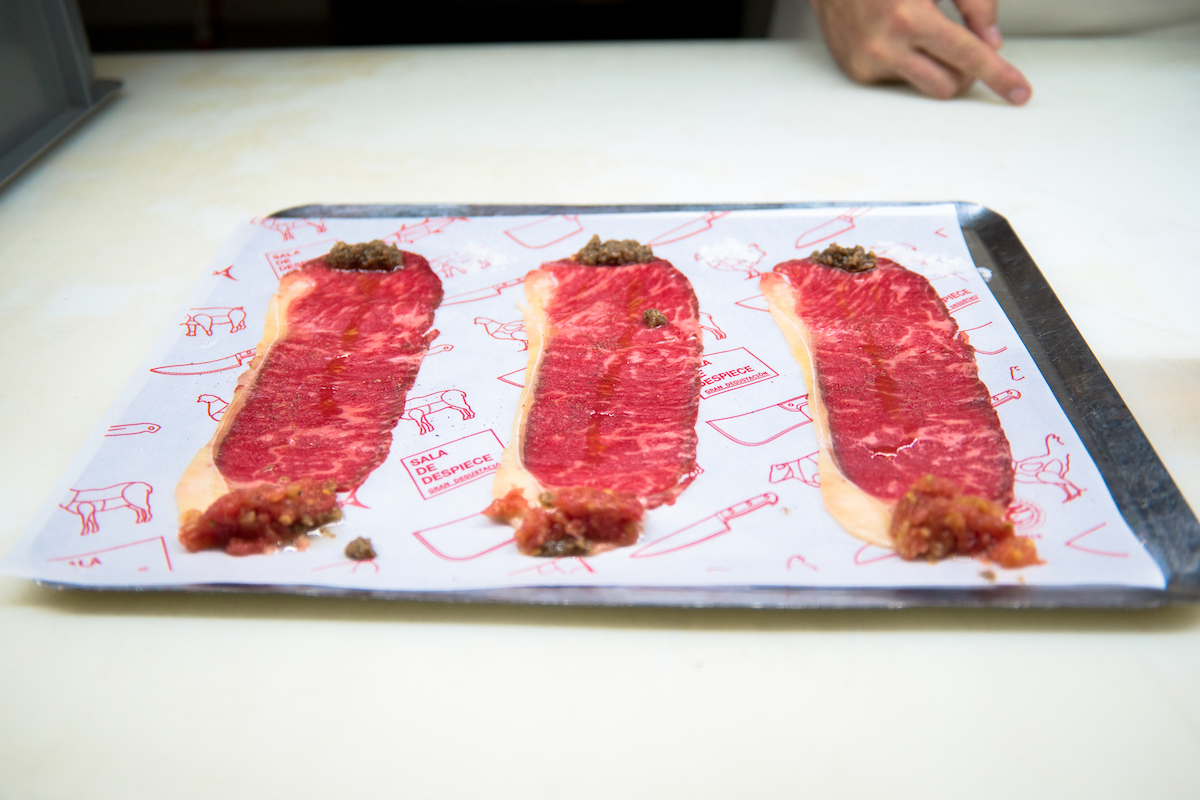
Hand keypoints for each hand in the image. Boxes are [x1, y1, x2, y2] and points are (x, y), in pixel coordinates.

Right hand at [808, 0, 1031, 103]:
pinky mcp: (858, 72)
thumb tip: (991, 41)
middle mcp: (886, 45)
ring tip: (931, 39)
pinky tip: (898, 39)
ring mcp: (869, 62)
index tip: (1018, 92)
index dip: (998, 75)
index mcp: (909, 17)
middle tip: (967, 48)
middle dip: (967, 71)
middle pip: (950, 83)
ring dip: (941, 69)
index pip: (968, 55)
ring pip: (927, 86)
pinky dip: (911, 63)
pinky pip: (902, 81)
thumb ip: (974, 3)